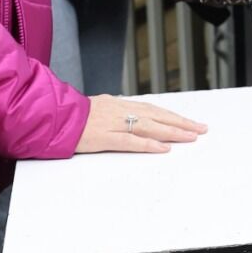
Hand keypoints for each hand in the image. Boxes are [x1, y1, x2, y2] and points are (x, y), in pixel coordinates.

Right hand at [73, 94, 204, 155]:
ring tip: (191, 136)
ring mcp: (112, 123)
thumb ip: (115, 113)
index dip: (172, 115)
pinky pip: (131, 141)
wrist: (50, 117)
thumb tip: (131, 118)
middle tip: (201, 129)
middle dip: (181, 123)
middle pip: (157, 116)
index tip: (188, 122)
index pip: (152, 109)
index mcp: (119, 104)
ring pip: (149, 126)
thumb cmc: (72, 116)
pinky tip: (164, 148)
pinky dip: (149, 145)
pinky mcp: (104, 137)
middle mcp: (120, 111)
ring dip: (172, 131)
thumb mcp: (98, 108)